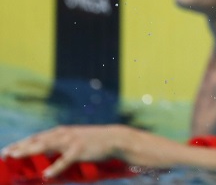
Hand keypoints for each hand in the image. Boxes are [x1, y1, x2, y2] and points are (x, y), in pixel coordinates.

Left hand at [1, 125, 126, 178]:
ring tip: (16, 156)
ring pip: (45, 146)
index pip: (37, 137)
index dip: (22, 143)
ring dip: (29, 151)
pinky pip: (64, 160)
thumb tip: (47, 157)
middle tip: (5, 153)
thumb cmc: (94, 141)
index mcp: (62, 132)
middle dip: (20, 146)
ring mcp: (71, 141)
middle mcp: (63, 134)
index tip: (8, 150)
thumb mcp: (75, 140)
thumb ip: (61, 146)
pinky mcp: (79, 150)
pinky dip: (54, 168)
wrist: (114, 139)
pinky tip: (46, 175)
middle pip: (37, 140)